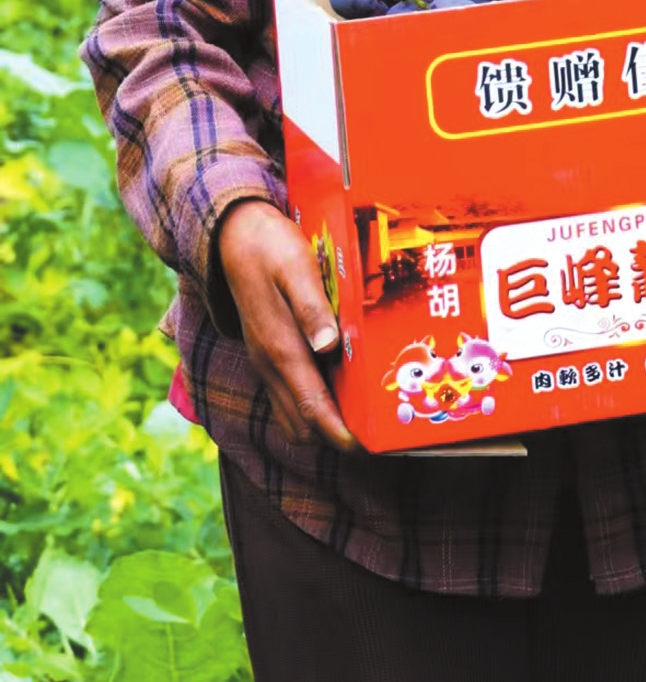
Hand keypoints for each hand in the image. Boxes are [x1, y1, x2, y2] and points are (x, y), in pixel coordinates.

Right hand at [215, 200, 356, 450]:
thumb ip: (312, 308)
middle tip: (376, 428)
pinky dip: (311, 404)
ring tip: (363, 413)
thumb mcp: (296, 267)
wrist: (232, 235)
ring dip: (323, 422)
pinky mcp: (265, 354)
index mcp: (280, 348)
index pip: (311, 408)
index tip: (367, 447)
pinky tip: (339, 386)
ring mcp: (264, 362)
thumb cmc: (271, 247)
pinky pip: (287, 396)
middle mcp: (269, 364)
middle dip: (335, 434)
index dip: (339, 433)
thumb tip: (329, 346)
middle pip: (302, 423)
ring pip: (292, 414)